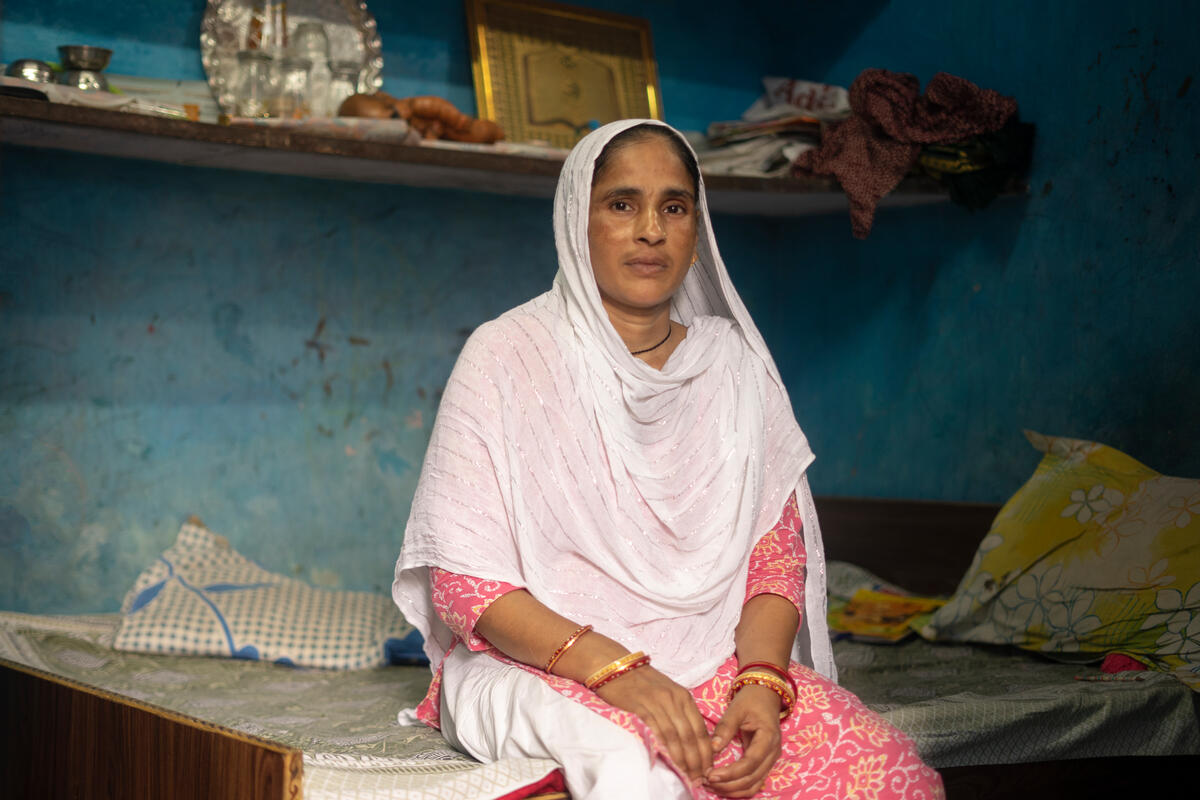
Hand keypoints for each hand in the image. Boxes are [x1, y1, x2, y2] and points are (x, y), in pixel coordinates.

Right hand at [595, 665, 711, 781]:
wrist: (616, 667)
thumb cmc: (641, 681)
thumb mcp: (668, 692)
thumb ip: (680, 712)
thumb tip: (691, 740)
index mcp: (684, 696)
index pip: (701, 729)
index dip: (706, 751)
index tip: (708, 768)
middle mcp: (674, 700)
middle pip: (691, 736)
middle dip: (697, 760)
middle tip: (699, 778)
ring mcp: (658, 703)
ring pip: (676, 737)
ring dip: (683, 759)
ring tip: (687, 775)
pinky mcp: (641, 708)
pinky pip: (657, 732)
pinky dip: (665, 749)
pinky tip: (669, 762)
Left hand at [706, 684, 782, 796]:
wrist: (766, 694)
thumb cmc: (751, 700)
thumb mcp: (736, 709)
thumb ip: (726, 728)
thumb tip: (713, 748)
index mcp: (768, 738)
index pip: (750, 763)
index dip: (730, 773)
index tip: (710, 775)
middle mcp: (772, 753)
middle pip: (752, 779)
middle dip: (728, 785)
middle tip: (706, 782)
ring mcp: (770, 759)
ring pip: (754, 785)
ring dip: (733, 790)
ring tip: (711, 786)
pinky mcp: (765, 762)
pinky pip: (754, 781)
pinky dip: (739, 788)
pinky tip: (723, 786)